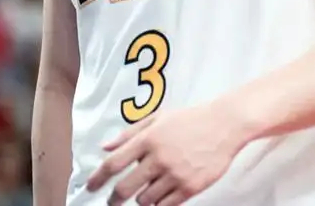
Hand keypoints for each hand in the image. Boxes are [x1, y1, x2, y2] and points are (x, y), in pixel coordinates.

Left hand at [86, 100, 245, 204]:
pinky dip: (158, 204)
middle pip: (124, 188)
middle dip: (114, 198)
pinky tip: (160, 195)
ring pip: (144, 200)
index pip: (114, 163)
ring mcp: (174, 175)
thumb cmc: (190, 119)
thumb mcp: (159, 117)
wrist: (224, 125)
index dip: (98, 178)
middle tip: (113, 201)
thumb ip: (130, 132)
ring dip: (140, 199)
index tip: (90, 187)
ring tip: (146, 189)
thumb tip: (106, 146)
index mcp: (148, 138)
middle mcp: (158, 158)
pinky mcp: (189, 188)